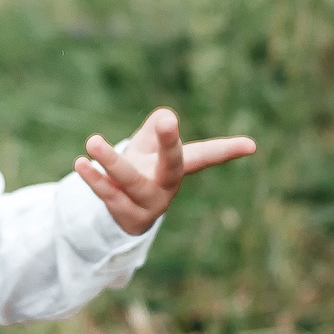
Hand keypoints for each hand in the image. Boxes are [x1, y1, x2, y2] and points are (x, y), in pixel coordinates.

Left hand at [75, 108, 257, 236]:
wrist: (123, 210)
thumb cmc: (141, 167)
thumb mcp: (148, 144)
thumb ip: (156, 127)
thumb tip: (164, 117)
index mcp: (179, 166)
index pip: (207, 155)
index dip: (229, 150)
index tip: (252, 146)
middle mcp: (168, 186)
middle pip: (173, 165)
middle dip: (170, 143)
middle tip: (166, 120)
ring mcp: (149, 204)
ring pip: (130, 182)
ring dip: (111, 161)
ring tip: (92, 141)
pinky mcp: (126, 216)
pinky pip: (108, 195)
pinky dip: (94, 178)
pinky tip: (82, 163)